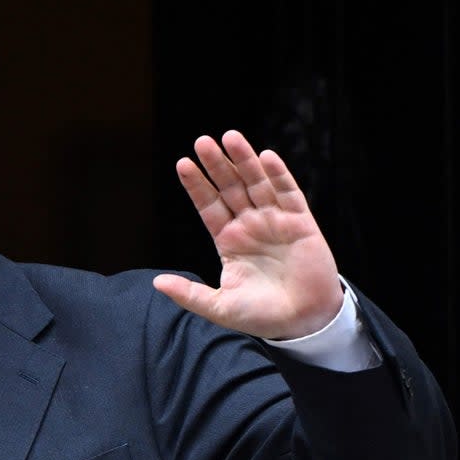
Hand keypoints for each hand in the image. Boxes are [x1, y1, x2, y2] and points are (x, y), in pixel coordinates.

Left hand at [153, 130, 343, 339]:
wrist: (303, 322)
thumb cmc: (261, 315)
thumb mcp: (219, 306)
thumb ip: (189, 294)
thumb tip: (157, 283)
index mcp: (228, 240)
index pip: (208, 206)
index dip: (197, 186)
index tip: (182, 164)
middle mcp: (250, 225)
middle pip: (230, 188)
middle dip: (217, 165)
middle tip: (202, 141)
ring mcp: (275, 221)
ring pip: (257, 183)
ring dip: (245, 160)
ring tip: (230, 137)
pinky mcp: (301, 223)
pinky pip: (289, 193)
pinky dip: (278, 175)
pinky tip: (266, 157)